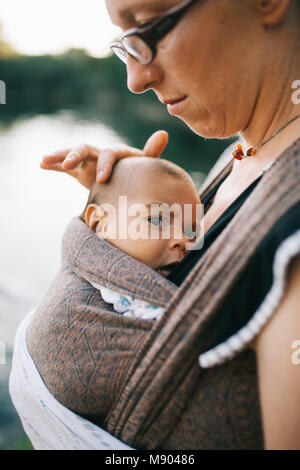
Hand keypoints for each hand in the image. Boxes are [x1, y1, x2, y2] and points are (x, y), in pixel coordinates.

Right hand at [40, 130, 168, 189]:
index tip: (101, 178)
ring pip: (72, 154)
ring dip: (59, 156)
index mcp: (117, 152)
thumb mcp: (147, 166)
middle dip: (76, 155)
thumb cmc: (140, 175)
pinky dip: (54, 164)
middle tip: (67, 165)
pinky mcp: (80, 171)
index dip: (105, 164)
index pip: (109, 153)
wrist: (131, 185)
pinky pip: (64, 166)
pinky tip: (41, 164)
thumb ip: (152, 152)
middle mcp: (100, 153)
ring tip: (44, 160)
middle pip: (85, 148)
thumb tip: (164, 132)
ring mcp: (88, 161)